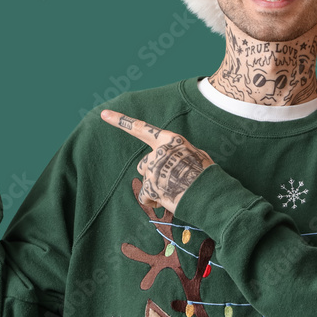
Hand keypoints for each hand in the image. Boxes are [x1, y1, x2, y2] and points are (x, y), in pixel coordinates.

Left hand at [100, 109, 214, 212]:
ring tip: (174, 192)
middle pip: (143, 164)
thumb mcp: (195, 154)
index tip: (103, 114)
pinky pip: (145, 197)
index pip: (141, 128)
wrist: (213, 194)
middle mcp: (159, 152)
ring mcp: (154, 169)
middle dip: (153, 174)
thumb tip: (170, 160)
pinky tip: (168, 201)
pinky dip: (153, 202)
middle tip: (171, 181)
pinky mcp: (152, 188)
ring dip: (154, 189)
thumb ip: (176, 153)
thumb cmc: (207, 175)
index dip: (121, 121)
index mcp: (170, 140)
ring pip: (145, 181)